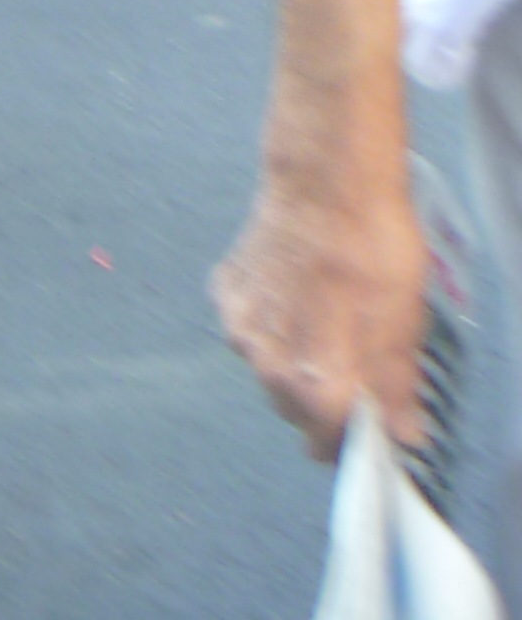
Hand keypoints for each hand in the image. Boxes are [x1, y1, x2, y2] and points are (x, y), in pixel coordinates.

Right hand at [214, 173, 434, 458]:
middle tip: (356, 363)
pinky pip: (249, 325)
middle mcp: (267, 365)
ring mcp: (239, 326)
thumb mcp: (404, 331)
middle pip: (294, 407)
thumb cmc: (368, 253)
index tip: (368, 426)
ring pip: (269, 366)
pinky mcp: (225, 291)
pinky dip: (272, 320)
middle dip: (322, 397)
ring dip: (295, 357)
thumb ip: (395, 392)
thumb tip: (400, 433)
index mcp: (315, 385)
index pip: (325, 444)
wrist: (325, 185)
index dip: (351, 438)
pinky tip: (299, 291)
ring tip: (327, 317)